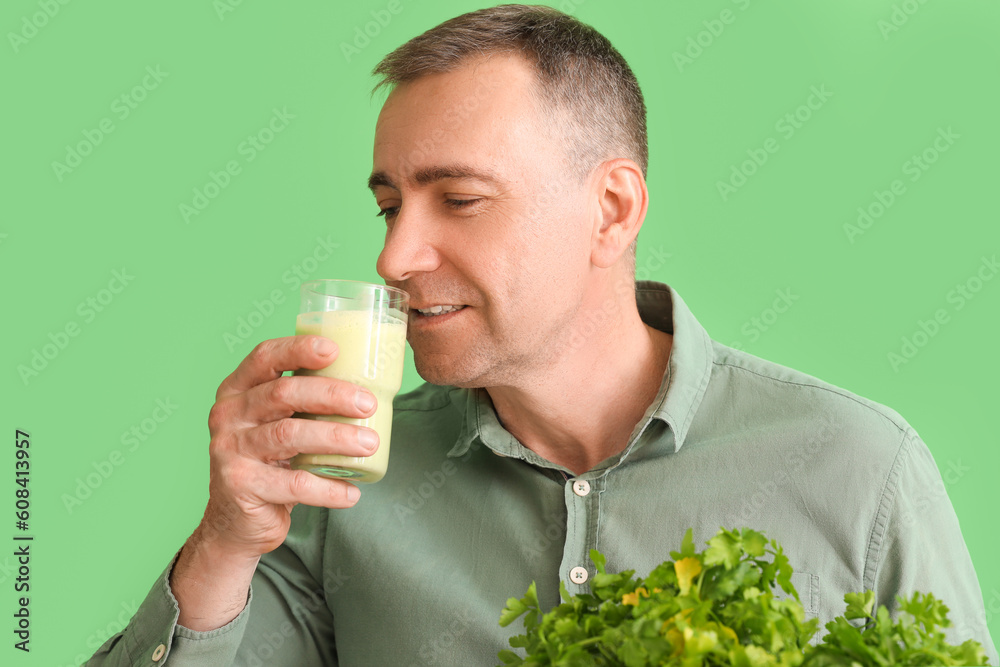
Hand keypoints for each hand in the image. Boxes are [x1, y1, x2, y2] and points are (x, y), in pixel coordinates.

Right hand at [194, 334, 378, 558]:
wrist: (237, 521)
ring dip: (336, 438)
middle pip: (282, 393)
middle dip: (332, 395)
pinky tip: (351, 492)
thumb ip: (304, 404)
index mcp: (237, 390)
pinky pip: (293, 484)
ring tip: (369, 444)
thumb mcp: (277, 424)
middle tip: (368, 404)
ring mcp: (229, 450)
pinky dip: (328, 488)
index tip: (334, 350)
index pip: (264, 357)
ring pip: (289, 435)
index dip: (297, 349)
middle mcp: (228, 415)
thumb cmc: (270, 462)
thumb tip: (368, 387)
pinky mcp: (240, 485)